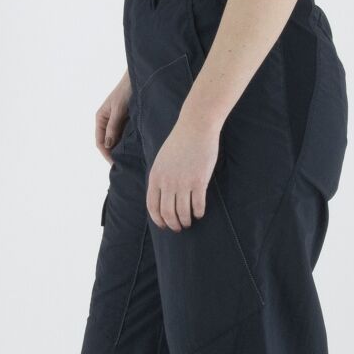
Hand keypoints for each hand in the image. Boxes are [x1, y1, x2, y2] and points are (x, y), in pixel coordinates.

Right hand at [95, 71, 131, 163]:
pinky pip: (124, 136)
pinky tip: (133, 149)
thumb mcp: (119, 109)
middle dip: (113, 154)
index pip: (100, 142)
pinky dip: (127, 143)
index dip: (106, 154)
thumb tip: (108, 145)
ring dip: (121, 150)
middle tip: (124, 165)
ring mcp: (116, 122)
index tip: (116, 163)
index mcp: (100, 119)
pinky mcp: (125, 121)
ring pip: (116, 141)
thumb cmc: (125, 91)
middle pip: (107, 143)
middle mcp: (106, 122)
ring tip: (129, 160)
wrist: (137, 79)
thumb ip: (113, 127)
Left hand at [146, 115, 220, 231]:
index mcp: (156, 177)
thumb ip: (160, 178)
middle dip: (173, 224)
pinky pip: (198, 205)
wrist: (196, 126)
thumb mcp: (161, 160)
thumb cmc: (179, 142)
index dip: (158, 220)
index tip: (164, 225)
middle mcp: (167, 182)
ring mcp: (183, 183)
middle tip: (179, 227)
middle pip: (167, 213)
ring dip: (186, 221)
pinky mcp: (199, 181)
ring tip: (190, 221)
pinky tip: (200, 213)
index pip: (153, 207)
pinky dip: (199, 212)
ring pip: (183, 213)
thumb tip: (162, 197)